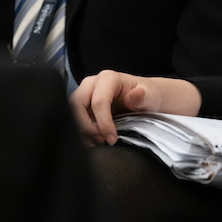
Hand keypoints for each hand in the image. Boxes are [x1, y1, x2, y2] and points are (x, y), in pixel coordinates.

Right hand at [71, 70, 199, 146]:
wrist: (143, 98)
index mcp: (108, 78)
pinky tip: (91, 141)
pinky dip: (80, 131)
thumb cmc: (147, 96)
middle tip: (100, 141)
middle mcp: (92, 83)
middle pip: (76, 104)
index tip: (112, 139)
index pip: (98, 101)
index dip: (103, 123)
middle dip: (85, 126)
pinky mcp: (81, 105)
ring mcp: (84, 93)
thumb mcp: (150, 97)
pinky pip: (73, 118)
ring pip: (70, 111)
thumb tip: (137, 93)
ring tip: (96, 143)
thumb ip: (143, 96)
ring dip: (80, 130)